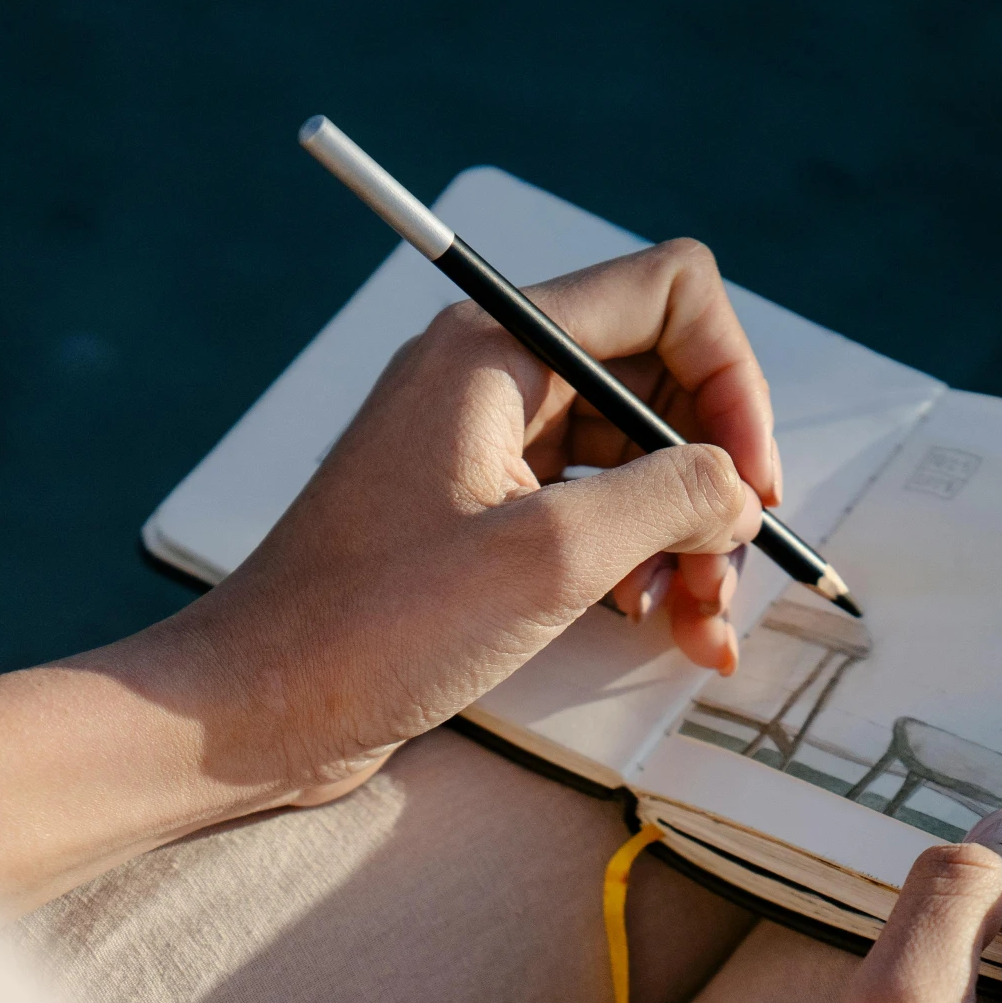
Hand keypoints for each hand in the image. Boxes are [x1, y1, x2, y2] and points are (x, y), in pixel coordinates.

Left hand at [0, 241, 777, 904]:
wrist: (255, 708)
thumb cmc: (375, 625)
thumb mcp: (550, 556)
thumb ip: (670, 497)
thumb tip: (736, 487)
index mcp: (496, 349)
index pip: (667, 294)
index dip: (732, 378)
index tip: (746, 480)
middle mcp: (490, 380)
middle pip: (658, 384)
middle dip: (712, 478)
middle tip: (730, 574)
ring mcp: (480, 449)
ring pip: (631, 458)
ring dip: (685, 536)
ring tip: (701, 628)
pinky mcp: (473, 518)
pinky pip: (588, 512)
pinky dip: (637, 563)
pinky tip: (660, 628)